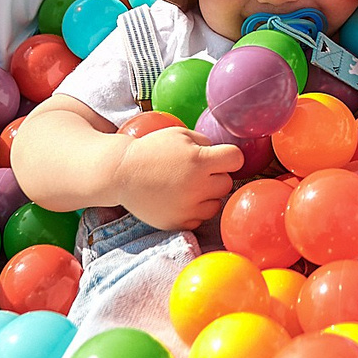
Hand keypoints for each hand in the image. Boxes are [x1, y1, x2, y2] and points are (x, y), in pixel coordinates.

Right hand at [114, 128, 244, 231]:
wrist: (121, 174)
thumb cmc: (151, 150)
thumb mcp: (179, 135)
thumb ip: (205, 143)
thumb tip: (224, 155)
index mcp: (199, 160)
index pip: (236, 159)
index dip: (229, 157)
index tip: (221, 158)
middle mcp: (197, 186)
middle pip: (227, 183)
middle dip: (216, 176)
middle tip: (197, 171)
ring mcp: (189, 207)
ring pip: (217, 203)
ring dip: (208, 195)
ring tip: (188, 186)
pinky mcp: (180, 222)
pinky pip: (201, 218)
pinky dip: (195, 210)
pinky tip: (180, 199)